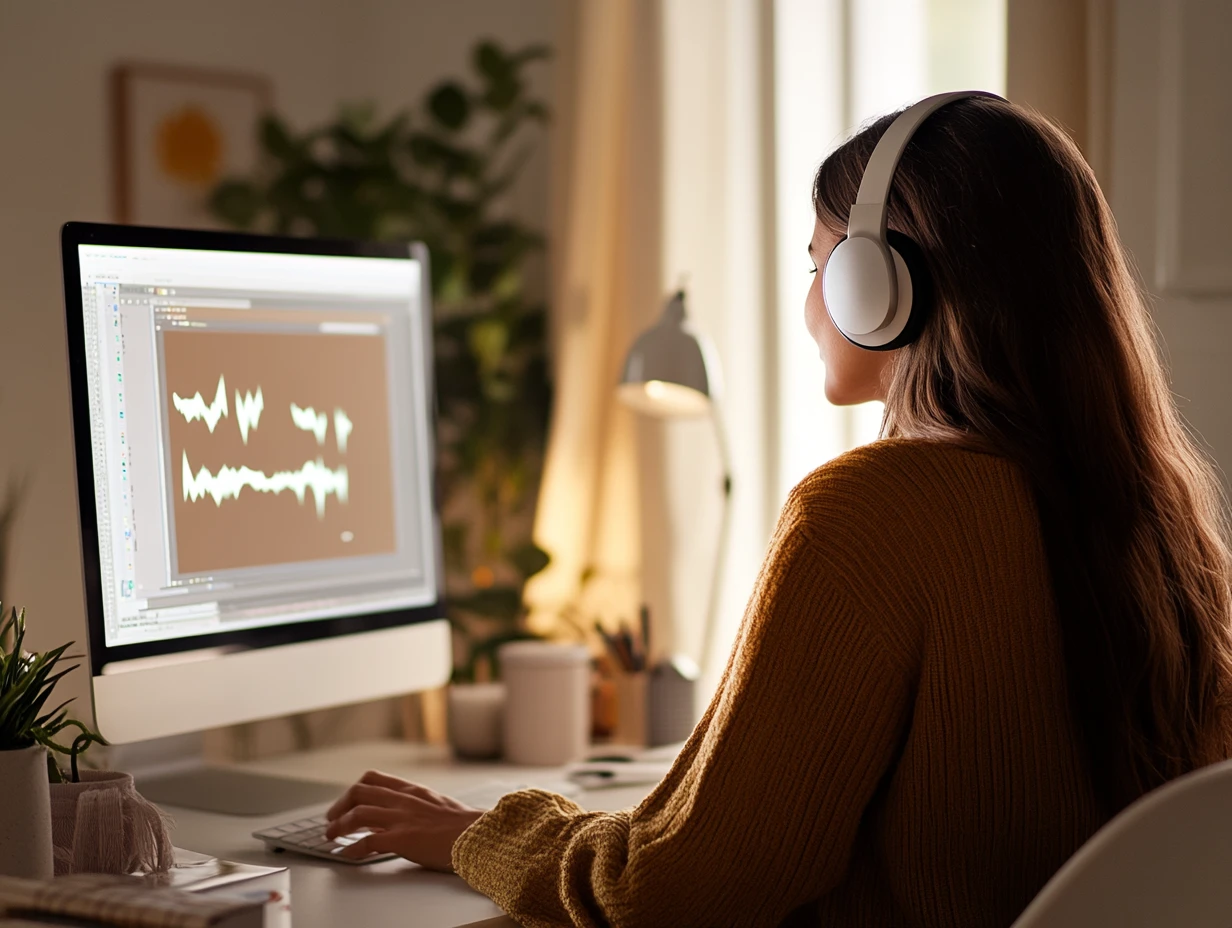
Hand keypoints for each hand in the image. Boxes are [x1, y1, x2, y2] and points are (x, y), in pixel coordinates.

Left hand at [325, 769, 483, 869]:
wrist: (478, 836)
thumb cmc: (463, 826)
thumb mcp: (436, 807)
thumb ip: (412, 808)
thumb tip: (393, 818)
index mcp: (412, 790)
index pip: (374, 779)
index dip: (354, 790)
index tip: (345, 802)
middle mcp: (403, 799)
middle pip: (359, 792)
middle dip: (339, 806)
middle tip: (331, 820)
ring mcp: (401, 818)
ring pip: (358, 813)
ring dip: (339, 826)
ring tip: (331, 837)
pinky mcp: (402, 838)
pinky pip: (368, 841)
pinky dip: (352, 848)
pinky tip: (348, 855)